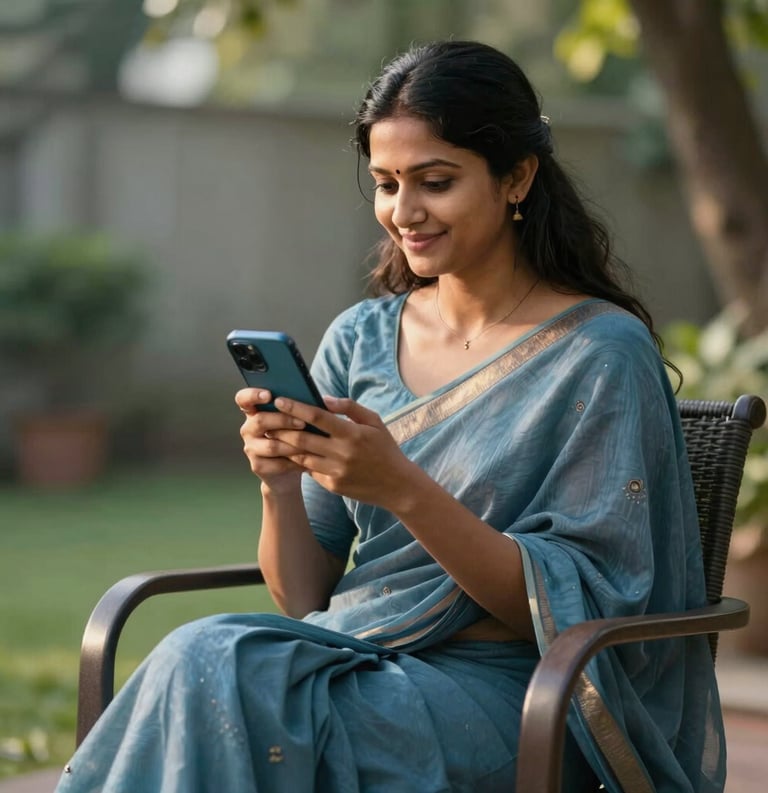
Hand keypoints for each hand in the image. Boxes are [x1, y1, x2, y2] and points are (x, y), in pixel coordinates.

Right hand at [235, 388, 309, 491]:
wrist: (291, 467)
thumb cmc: (296, 435)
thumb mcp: (297, 419)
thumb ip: (299, 407)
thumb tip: (319, 400)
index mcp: (255, 411)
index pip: (244, 398)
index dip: (253, 395)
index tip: (268, 395)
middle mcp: (249, 428)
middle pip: (260, 420)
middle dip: (283, 420)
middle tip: (302, 422)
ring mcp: (251, 447)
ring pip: (271, 445)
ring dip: (293, 444)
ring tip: (311, 442)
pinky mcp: (258, 466)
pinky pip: (277, 463)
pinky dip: (295, 461)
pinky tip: (307, 459)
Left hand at [266, 395, 418, 508]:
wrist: (397, 485)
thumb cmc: (385, 449)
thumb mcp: (374, 422)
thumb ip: (349, 407)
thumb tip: (323, 398)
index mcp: (351, 434)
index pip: (317, 417)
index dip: (295, 407)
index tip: (280, 400)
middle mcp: (342, 453)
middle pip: (302, 438)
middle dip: (281, 427)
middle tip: (267, 420)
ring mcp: (336, 472)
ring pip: (301, 457)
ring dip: (286, 446)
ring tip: (274, 436)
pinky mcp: (333, 486)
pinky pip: (310, 471)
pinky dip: (301, 461)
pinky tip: (293, 453)